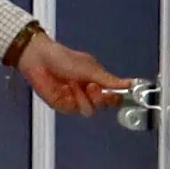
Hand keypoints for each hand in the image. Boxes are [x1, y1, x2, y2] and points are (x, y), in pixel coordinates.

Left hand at [8, 28, 124, 118]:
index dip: (117, 96)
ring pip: (91, 110)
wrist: (39, 59)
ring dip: (86, 98)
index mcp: (97, 80)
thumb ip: (109, 80)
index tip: (120, 94)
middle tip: (93, 86)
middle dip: (100, 97)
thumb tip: (130, 84)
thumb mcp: (90, 69)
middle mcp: (88, 92)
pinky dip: (74, 100)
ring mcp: (76, 100)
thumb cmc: (63, 58)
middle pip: (103, 105)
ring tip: (77, 85)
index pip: (113, 95)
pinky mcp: (63, 105)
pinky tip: (68, 89)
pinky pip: (75, 110)